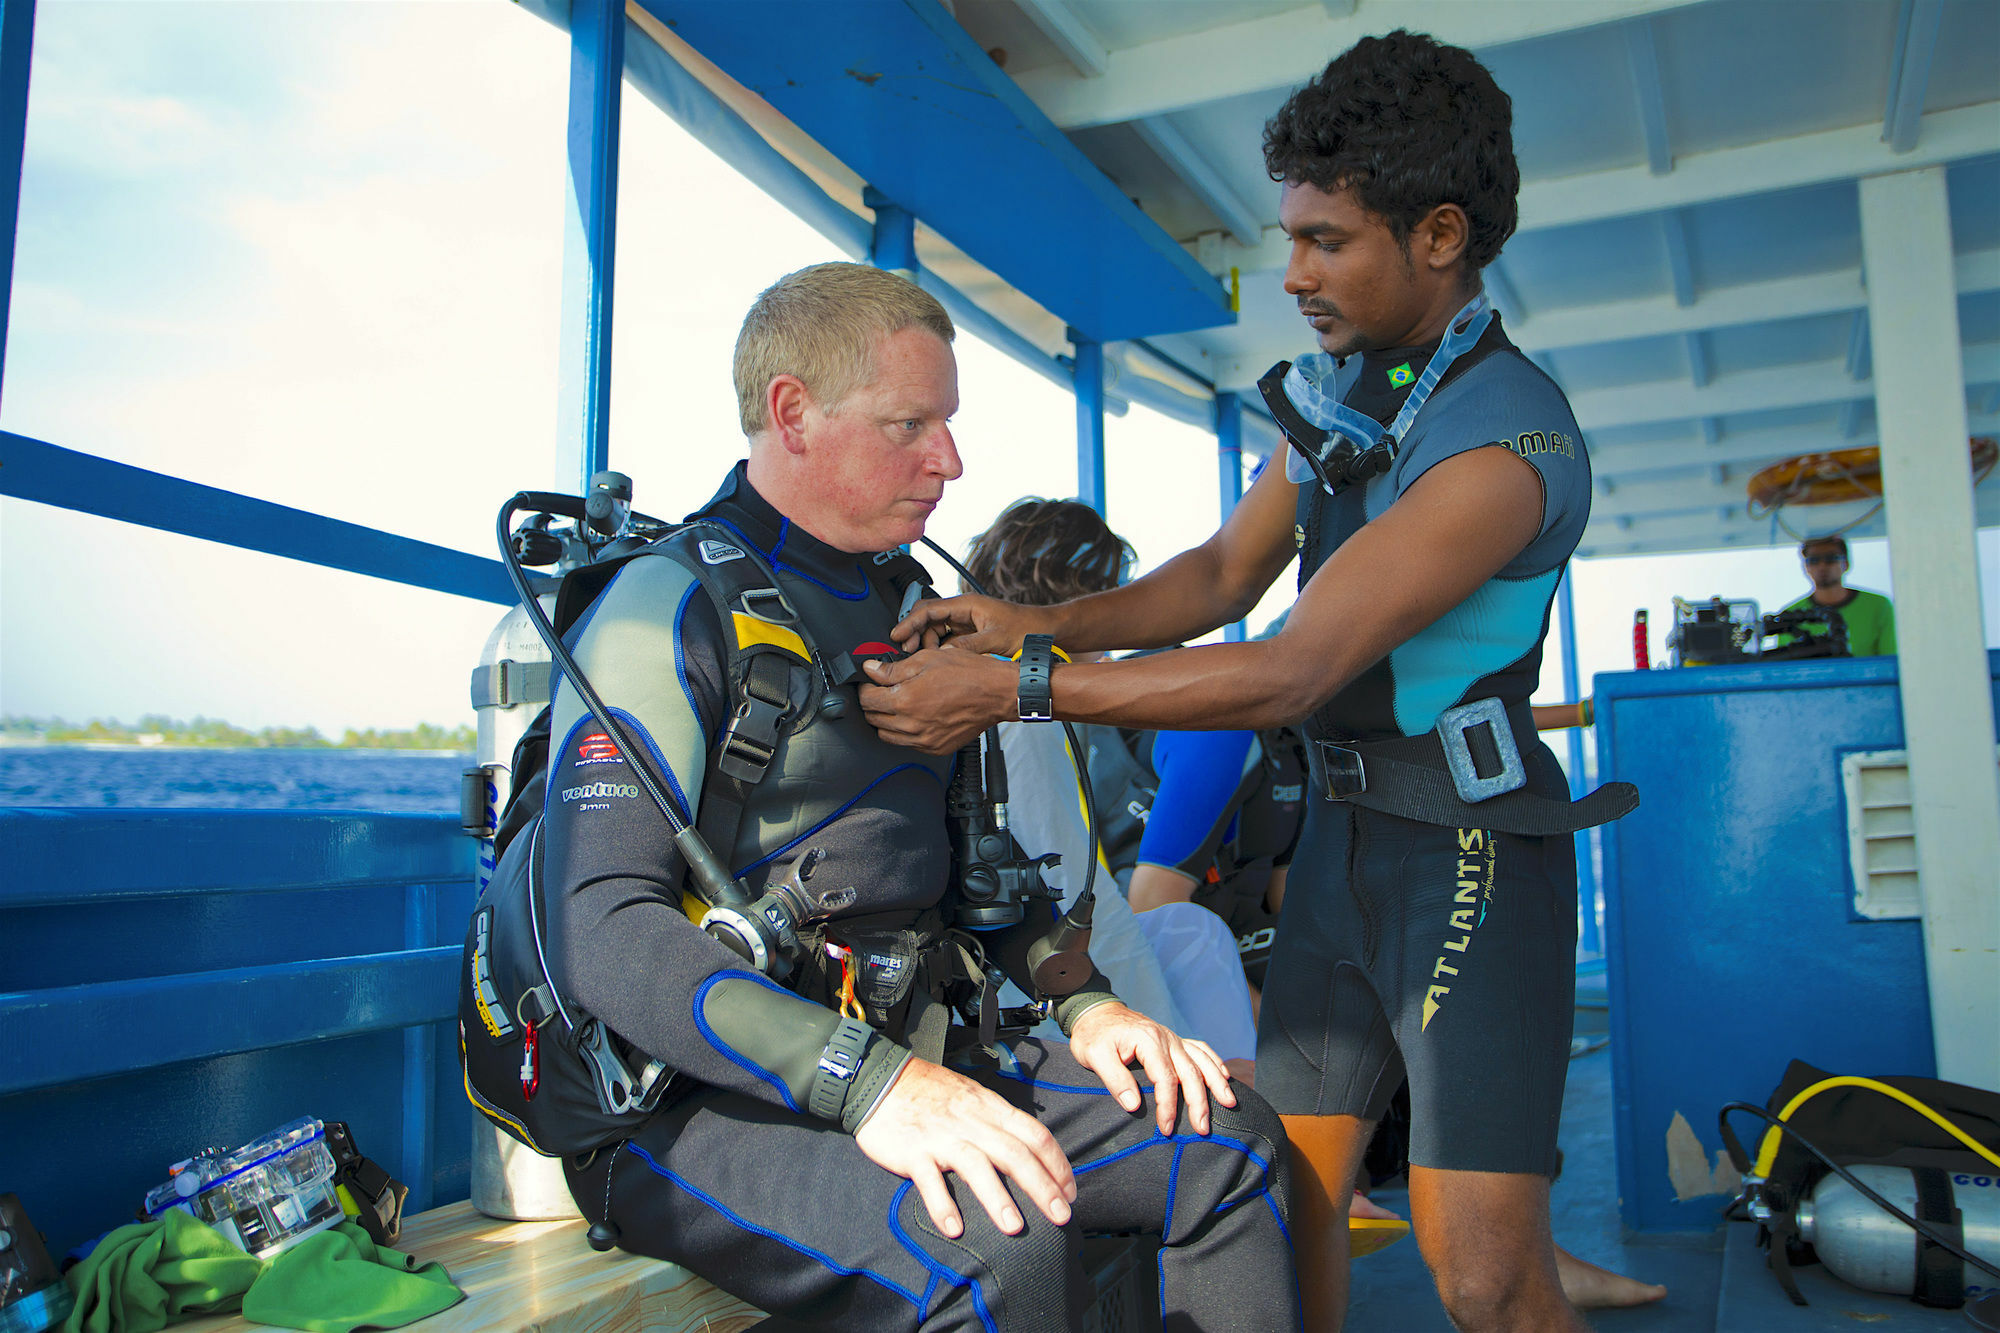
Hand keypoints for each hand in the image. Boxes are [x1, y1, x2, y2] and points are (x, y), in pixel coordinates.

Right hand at [854, 1057, 1077, 1239]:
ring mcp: (941, 1137)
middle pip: (1014, 1153)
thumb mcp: (973, 1096)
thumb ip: (998, 1121)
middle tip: (1061, 1217)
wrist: (881, 1080)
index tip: (1070, 1192)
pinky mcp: (913, 1152)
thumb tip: (1029, 1149)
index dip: (1057, 1164)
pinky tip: (954, 1228)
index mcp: (990, 1109)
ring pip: (976, 1165)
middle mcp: (971, 1123)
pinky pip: (930, 1180)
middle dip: (1041, 1186)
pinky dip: (942, 1204)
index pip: (1034, 1134)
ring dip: (997, 1197)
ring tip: (1014, 1227)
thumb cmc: (931, 1092)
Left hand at [859, 645, 1016, 754]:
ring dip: (885, 720)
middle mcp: (911, 724)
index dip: (865, 687)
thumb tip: (871, 670)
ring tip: (898, 704)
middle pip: (873, 719)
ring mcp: (923, 740)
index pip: (867, 699)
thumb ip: (894, 669)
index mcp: (905, 700)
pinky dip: (904, 732)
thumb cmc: (968, 673)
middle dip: (873, 703)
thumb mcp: (927, 659)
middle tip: (883, 691)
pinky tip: (914, 717)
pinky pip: (907, 744)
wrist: (997, 694)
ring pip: (887, 735)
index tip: (870, 682)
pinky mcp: (935, 748)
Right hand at [893, 593, 1051, 655]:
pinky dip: (937, 651)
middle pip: (926, 619)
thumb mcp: (996, 640)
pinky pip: (945, 641)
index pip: (928, 609)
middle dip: (914, 635)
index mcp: (967, 605)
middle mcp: (963, 611)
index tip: (897, 635)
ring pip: (934, 631)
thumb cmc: (1027, 628)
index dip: (909, 622)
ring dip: (925, 645)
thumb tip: (944, 656)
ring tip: (922, 661)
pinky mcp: (969, 635)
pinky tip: (936, 663)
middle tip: (907, 653)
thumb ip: (969, 646)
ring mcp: (965, 623)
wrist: (1046, 631)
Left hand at [1066, 1003, 1236, 1136]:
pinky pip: (1200, 1049)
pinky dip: (1214, 1062)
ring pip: (1201, 1060)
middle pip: (1190, 1072)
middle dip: (1199, 1102)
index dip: (1168, 1105)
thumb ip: (1114, 1079)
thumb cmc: (1093, 1034)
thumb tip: (1134, 1104)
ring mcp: (1173, 1038)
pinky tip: (1224, 1076)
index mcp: (1148, 1041)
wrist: (1096, 1011)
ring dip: (1217, 1083)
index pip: (1165, 1078)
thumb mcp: (1094, 1055)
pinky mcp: (1173, 1040)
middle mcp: (1166, 1038)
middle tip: (1203, 1128)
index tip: (1166, 1128)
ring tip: (1230, 1103)